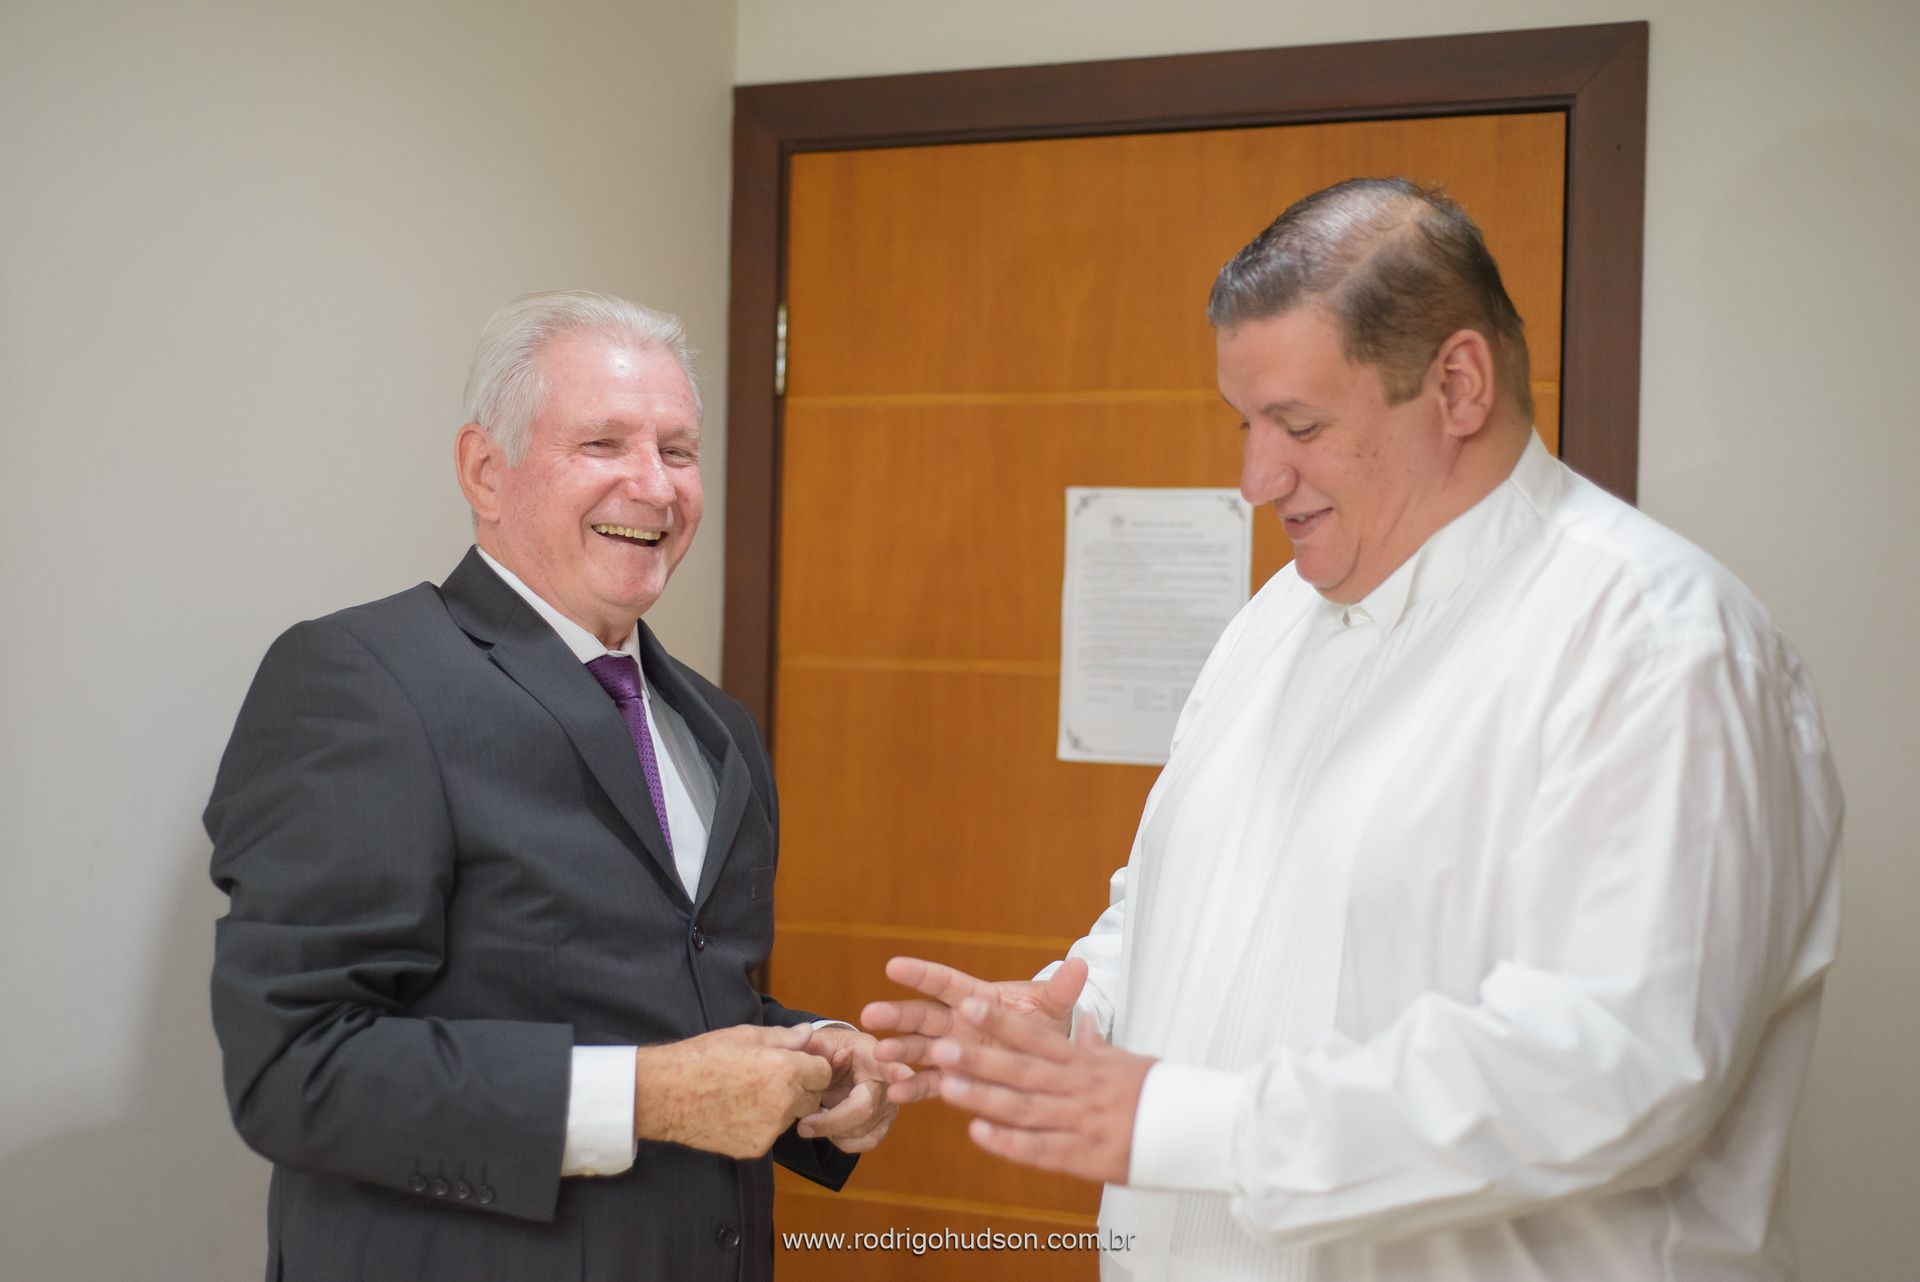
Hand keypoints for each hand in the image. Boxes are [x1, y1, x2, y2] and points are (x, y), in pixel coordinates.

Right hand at [632, 1023, 830, 1158]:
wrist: (666, 1094)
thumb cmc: (703, 1058)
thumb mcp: (745, 1035)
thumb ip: (784, 1037)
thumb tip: (809, 1033)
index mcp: (785, 1069)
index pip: (823, 1072)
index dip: (811, 1067)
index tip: (796, 1065)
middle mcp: (784, 1101)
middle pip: (812, 1098)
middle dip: (800, 1089)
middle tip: (770, 1080)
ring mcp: (770, 1129)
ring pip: (791, 1118)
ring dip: (780, 1108)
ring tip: (747, 1095)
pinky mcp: (755, 1148)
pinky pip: (769, 1135)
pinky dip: (760, 1126)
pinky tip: (736, 1113)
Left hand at [794, 1025, 909, 1152]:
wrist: (834, 1065)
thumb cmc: (826, 1051)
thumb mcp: (815, 1044)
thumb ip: (808, 1046)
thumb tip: (805, 1047)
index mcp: (871, 1053)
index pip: (887, 1062)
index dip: (897, 1071)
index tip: (904, 1076)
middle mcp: (888, 1080)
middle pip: (866, 1108)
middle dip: (831, 1121)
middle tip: (803, 1125)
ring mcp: (889, 1103)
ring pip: (863, 1130)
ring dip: (833, 1130)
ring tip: (814, 1118)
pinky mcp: (884, 1122)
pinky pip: (867, 1142)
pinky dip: (843, 1141)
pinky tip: (830, 1128)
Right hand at [861, 956, 1087, 1103]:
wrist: (1048, 1062)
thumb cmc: (1044, 1027)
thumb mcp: (1052, 1010)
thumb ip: (1060, 992)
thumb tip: (1080, 966)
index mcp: (978, 999)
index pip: (945, 983)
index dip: (920, 974)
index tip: (893, 966)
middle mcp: (957, 1022)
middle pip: (922, 1015)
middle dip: (896, 1014)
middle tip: (871, 1015)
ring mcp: (951, 1051)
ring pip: (917, 1048)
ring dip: (898, 1050)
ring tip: (880, 1055)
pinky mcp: (952, 1078)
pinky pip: (928, 1083)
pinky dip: (911, 1087)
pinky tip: (894, 1093)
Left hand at [931, 993, 1152, 1184]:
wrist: (1198, 1130)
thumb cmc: (1163, 1094)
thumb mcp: (1130, 1062)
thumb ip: (1099, 1045)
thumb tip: (1088, 1021)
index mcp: (1087, 1063)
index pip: (1037, 1037)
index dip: (1002, 1021)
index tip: (970, 1004)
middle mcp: (1079, 1088)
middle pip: (1022, 1069)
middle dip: (980, 1057)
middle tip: (942, 1044)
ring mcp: (1080, 1122)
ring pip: (1024, 1107)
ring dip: (983, 1097)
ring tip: (946, 1085)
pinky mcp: (1085, 1157)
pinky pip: (1041, 1149)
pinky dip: (1009, 1142)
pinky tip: (978, 1133)